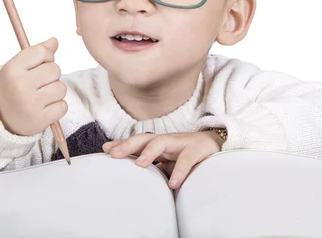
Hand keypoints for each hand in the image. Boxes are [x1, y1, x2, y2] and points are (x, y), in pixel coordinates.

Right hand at [0, 37, 67, 135]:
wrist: (1, 120)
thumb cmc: (13, 88)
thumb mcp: (18, 67)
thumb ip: (36, 52)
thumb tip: (55, 41)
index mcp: (11, 69)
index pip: (42, 52)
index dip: (46, 57)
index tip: (39, 65)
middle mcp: (19, 86)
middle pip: (55, 69)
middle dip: (52, 75)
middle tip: (40, 83)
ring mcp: (29, 104)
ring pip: (61, 88)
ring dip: (56, 91)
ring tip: (42, 96)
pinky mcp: (39, 120)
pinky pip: (63, 106)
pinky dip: (58, 107)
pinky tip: (45, 108)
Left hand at [102, 131, 222, 188]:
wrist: (217, 145)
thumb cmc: (189, 155)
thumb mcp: (169, 162)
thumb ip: (156, 168)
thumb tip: (136, 181)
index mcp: (159, 144)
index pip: (138, 142)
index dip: (122, 144)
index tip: (105, 149)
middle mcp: (167, 140)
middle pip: (144, 139)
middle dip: (128, 145)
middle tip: (114, 154)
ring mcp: (181, 142)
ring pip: (162, 142)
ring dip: (149, 152)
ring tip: (139, 165)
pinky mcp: (196, 149)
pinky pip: (186, 159)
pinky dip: (180, 171)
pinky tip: (173, 183)